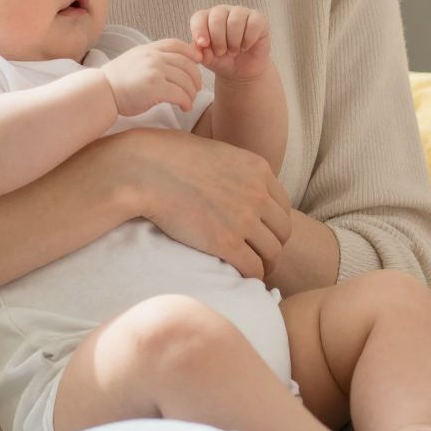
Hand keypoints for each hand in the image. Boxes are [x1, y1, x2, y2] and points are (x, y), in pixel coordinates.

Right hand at [100, 39, 202, 118]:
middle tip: (196, 89)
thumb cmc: (117, 81)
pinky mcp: (155, 88)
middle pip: (187, 64)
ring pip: (186, 81)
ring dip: (191, 93)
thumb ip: (152, 58)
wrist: (102, 92)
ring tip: (189, 101)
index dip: (192, 53)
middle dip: (195, 78)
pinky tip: (184, 107)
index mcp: (149, 48)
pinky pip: (180, 94)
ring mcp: (155, 71)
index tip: (198, 64)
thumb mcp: (135, 59)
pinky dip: (186, 102)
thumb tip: (173, 62)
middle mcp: (153, 57)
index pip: (178, 44)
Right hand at [113, 128, 290, 282]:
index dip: (274, 224)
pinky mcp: (226, 243)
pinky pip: (253, 268)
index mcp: (258, 169)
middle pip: (282, 231)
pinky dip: (251, 277)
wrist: (147, 170)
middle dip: (274, 245)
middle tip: (260, 256)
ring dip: (265, 264)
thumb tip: (231, 183)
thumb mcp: (216, 153)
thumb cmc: (169, 156)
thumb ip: (234, 170)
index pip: (282, 206)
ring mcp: (244, 219)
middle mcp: (258, 194)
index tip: (263, 234)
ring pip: (272, 253)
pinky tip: (240, 277)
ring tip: (254, 270)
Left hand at [188, 5, 270, 80]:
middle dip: (218, 39)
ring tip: (234, 51)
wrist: (242, 70)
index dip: (199, 30)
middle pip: (217, 18)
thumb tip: (200, 45)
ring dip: (233, 41)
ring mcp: (242, 13)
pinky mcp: (259, 19)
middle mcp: (223, 11)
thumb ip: (199, 51)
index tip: (203, 45)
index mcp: (207, 18)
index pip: (199, 17)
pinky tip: (246, 46)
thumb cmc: (221, 60)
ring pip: (235, 21)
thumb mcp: (206, 59)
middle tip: (221, 52)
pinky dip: (248, 39)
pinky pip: (253, 24)